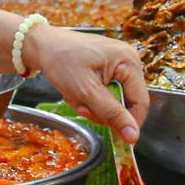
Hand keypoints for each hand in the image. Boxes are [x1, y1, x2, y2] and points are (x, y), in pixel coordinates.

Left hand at [23, 25, 149, 142]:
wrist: (43, 45)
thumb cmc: (62, 62)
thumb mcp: (86, 92)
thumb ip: (112, 114)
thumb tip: (133, 136)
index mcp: (129, 61)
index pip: (140, 101)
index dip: (130, 123)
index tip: (117, 139)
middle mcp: (129, 59)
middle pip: (126, 101)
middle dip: (102, 110)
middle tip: (81, 107)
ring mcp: (119, 62)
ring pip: (114, 99)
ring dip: (94, 105)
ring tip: (75, 97)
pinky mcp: (109, 66)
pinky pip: (107, 91)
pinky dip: (91, 97)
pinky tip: (77, 91)